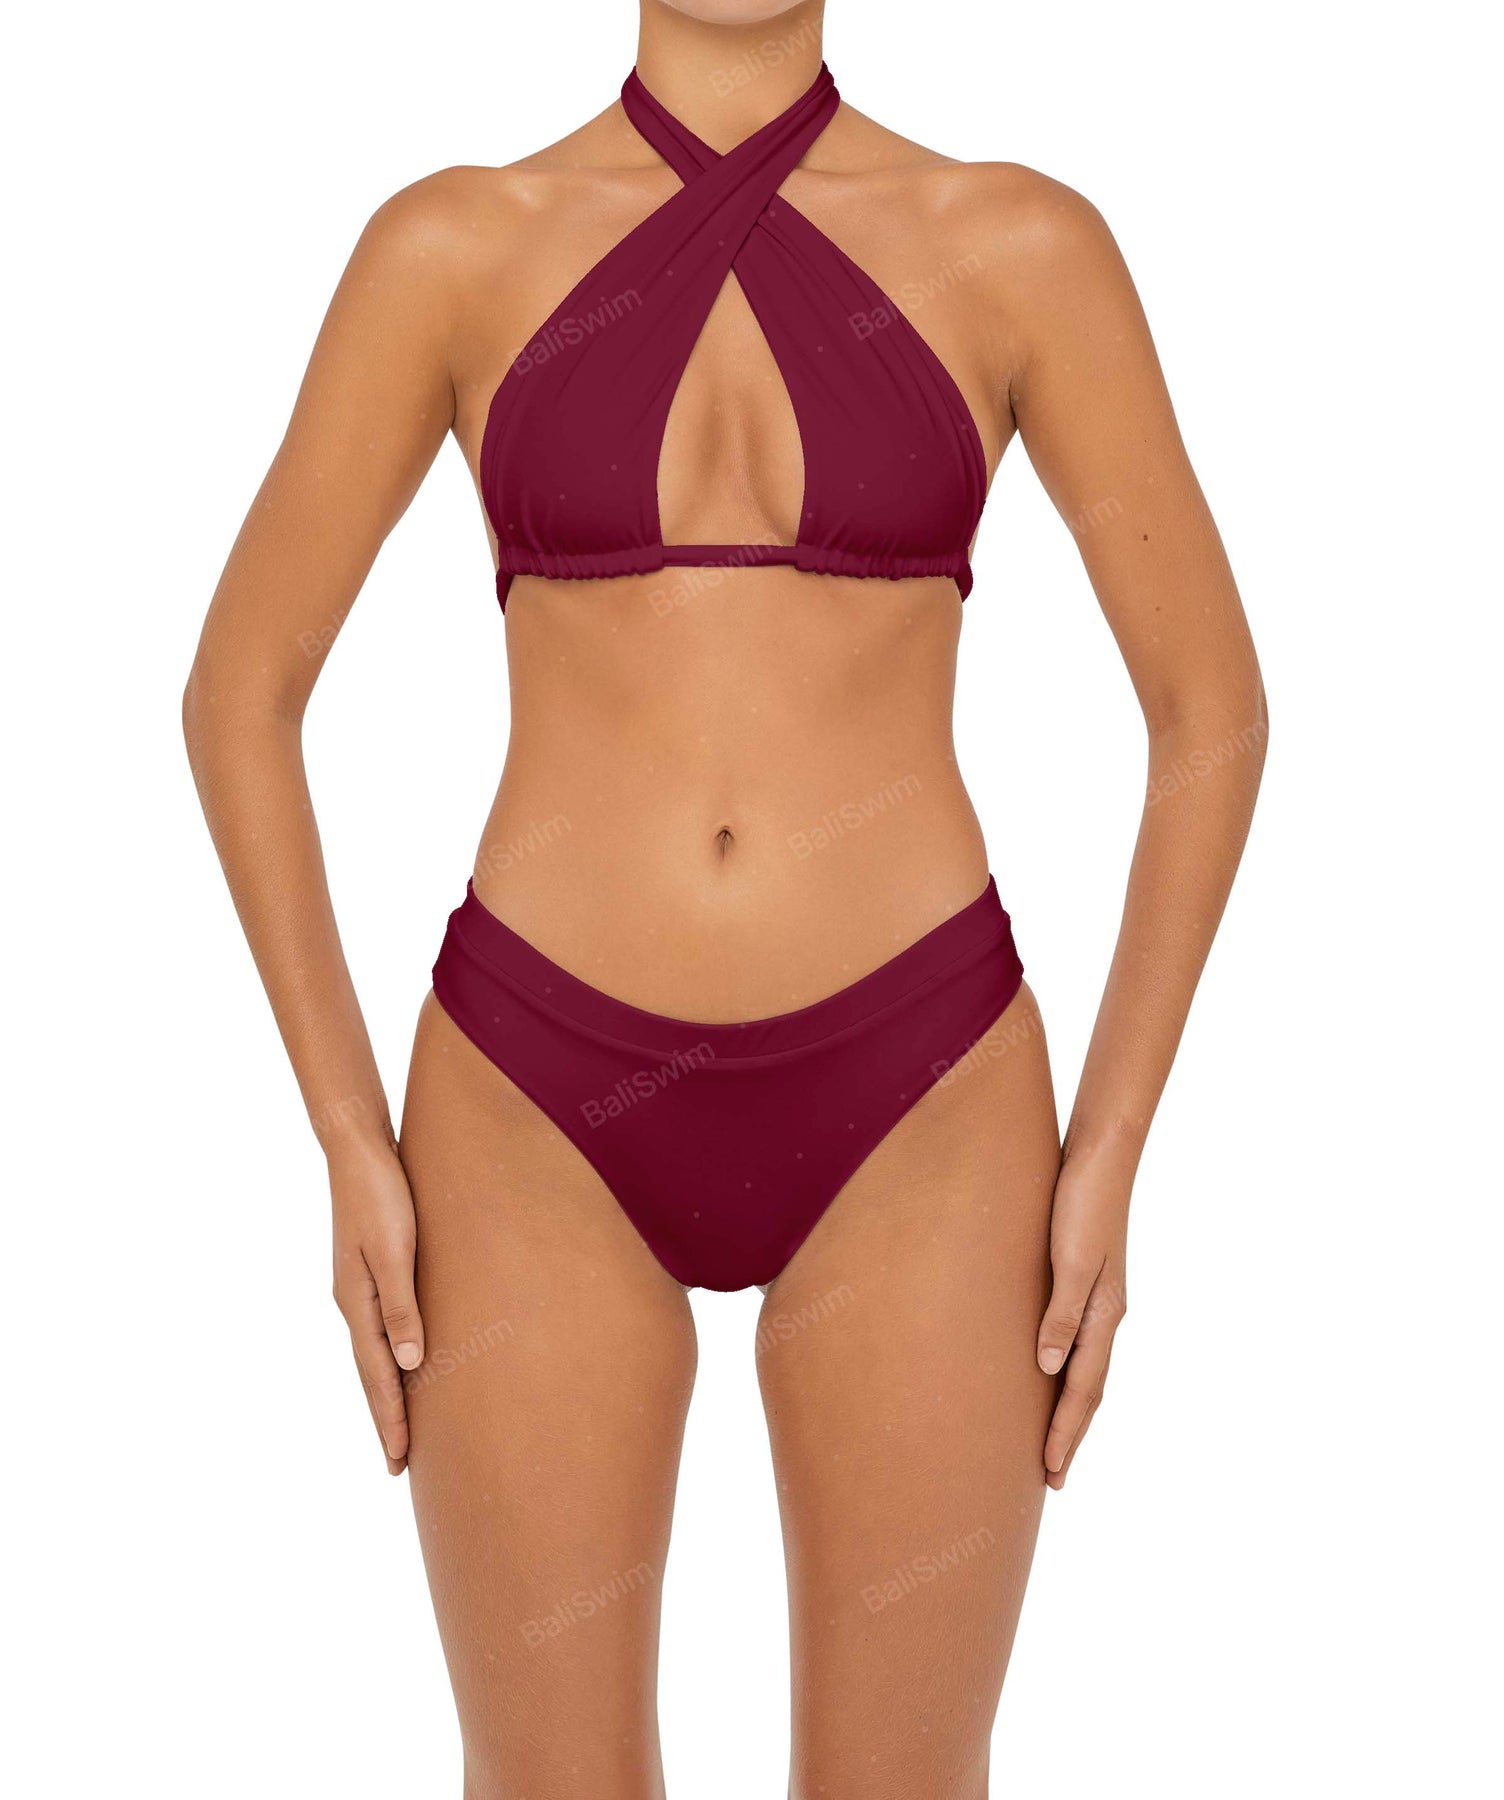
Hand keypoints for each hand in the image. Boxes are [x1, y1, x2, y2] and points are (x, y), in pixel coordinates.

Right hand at [330, 1136, 424, 1474]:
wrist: (359, 1150)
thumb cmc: (382, 1195)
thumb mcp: (396, 1250)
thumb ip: (401, 1305)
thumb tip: (409, 1362)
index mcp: (357, 1304)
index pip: (377, 1376)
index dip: (389, 1419)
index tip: (398, 1462)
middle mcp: (353, 1303)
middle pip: (371, 1373)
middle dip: (385, 1418)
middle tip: (397, 1465)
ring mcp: (358, 1288)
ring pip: (375, 1354)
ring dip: (387, 1391)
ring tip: (400, 1425)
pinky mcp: (369, 1271)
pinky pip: (380, 1328)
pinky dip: (389, 1356)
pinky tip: (402, 1362)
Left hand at [1037, 1153, 1128, 1489]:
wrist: (1101, 1153)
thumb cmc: (1082, 1201)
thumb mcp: (1071, 1258)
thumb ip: (1062, 1312)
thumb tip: (1047, 1367)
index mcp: (1105, 1314)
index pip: (1084, 1389)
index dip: (1067, 1432)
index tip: (1051, 1473)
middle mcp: (1106, 1313)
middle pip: (1088, 1388)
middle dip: (1071, 1434)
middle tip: (1052, 1479)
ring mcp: (1099, 1297)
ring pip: (1085, 1367)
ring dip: (1070, 1407)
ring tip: (1051, 1439)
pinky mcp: (1084, 1278)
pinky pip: (1076, 1340)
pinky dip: (1066, 1370)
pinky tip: (1049, 1371)